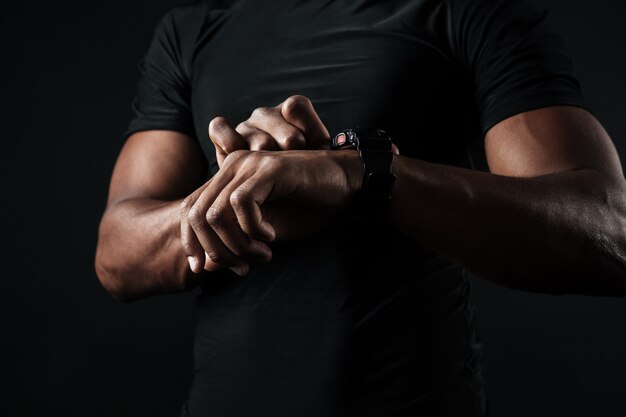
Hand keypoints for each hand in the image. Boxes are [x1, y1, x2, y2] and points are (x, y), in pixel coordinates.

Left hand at [181, 95, 334, 274]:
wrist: (345, 185)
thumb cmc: (306, 207)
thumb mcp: (265, 233)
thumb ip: (234, 245)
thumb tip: (204, 267)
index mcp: (227, 178)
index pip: (190, 210)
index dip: (191, 242)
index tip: (202, 269)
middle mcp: (232, 166)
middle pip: (199, 215)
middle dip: (216, 251)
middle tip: (242, 268)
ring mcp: (249, 164)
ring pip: (217, 214)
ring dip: (238, 245)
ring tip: (263, 255)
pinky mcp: (269, 168)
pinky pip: (242, 204)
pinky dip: (253, 230)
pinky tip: (271, 237)